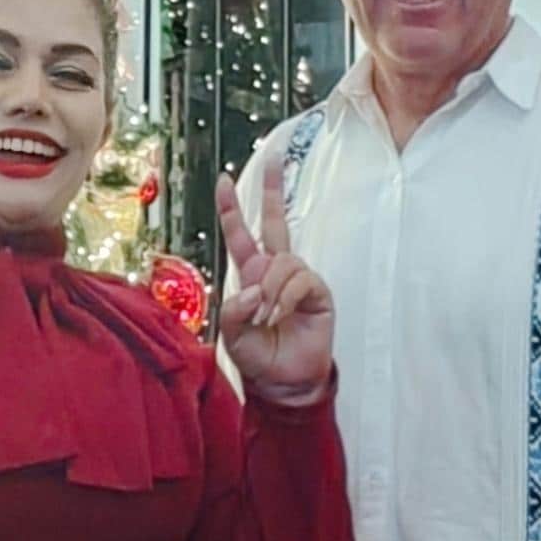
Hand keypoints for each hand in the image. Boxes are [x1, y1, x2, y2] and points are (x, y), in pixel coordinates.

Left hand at [216, 159, 334, 406]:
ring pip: (282, 260)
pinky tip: (279, 315)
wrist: (284, 382)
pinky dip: (284, 298)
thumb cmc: (258, 358)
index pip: (241, 234)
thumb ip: (234, 310)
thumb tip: (252, 289)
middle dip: (273, 189)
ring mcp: (298, 279)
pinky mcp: (317, 292)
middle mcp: (275, 271)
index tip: (223, 180)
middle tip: (274, 158)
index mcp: (251, 275)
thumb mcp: (233, 334)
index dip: (232, 209)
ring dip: (270, 289)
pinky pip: (299, 280)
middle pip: (276, 222)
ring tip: (265, 318)